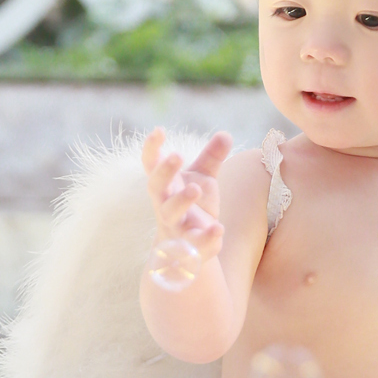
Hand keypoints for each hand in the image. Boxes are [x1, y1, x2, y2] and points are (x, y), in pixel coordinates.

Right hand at [141, 127, 230, 262]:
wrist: (187, 247)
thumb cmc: (192, 204)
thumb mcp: (203, 178)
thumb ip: (212, 157)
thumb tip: (225, 134)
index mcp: (165, 184)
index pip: (152, 164)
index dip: (152, 148)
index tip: (159, 130)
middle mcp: (164, 203)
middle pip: (156, 186)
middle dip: (164, 171)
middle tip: (177, 155)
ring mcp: (175, 225)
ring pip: (170, 213)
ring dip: (181, 200)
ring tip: (196, 188)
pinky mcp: (188, 246)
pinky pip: (194, 242)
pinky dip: (205, 237)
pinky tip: (218, 228)